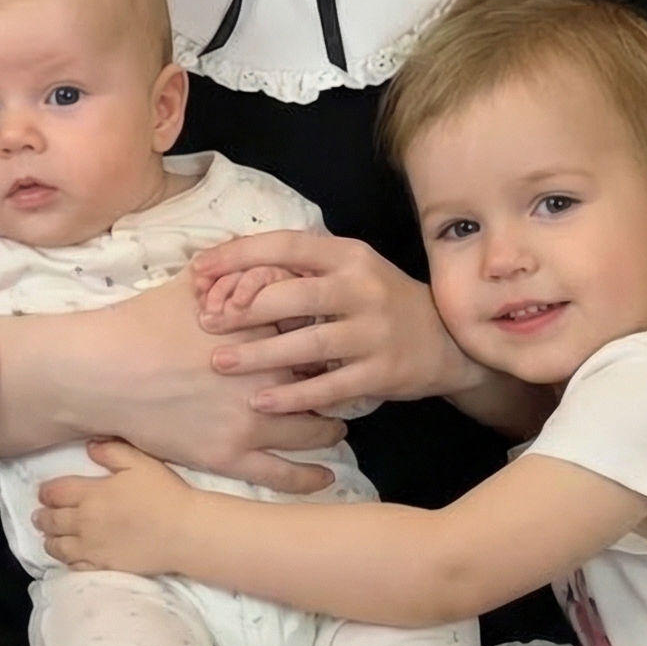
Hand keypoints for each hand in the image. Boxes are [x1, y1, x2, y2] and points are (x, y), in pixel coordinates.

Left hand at [36, 441, 189, 575]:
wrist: (182, 531)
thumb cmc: (163, 493)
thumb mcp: (139, 462)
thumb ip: (111, 452)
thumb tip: (89, 447)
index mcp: (92, 493)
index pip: (57, 492)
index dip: (46, 492)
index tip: (42, 493)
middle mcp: (85, 521)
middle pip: (53, 520)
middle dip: (43, 517)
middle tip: (38, 516)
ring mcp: (92, 547)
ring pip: (60, 546)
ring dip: (50, 540)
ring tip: (47, 538)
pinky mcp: (103, 565)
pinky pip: (76, 566)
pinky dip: (67, 561)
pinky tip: (68, 558)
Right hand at [89, 271, 344, 492]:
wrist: (104, 370)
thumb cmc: (144, 321)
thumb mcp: (193, 283)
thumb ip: (237, 272)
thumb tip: (266, 258)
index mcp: (261, 330)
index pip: (315, 333)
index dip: (329, 338)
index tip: (337, 342)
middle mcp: (265, 375)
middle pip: (322, 381)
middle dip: (336, 383)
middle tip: (345, 384)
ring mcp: (249, 420)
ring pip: (312, 429)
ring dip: (329, 427)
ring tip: (336, 424)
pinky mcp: (229, 456)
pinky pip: (284, 473)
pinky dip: (310, 476)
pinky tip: (325, 475)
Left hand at [189, 231, 480, 414]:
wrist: (446, 339)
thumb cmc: (379, 300)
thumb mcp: (349, 269)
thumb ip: (302, 268)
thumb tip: (231, 268)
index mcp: (349, 255)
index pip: (286, 244)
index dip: (239, 255)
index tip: (200, 270)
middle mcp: (362, 288)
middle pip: (294, 293)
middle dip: (243, 308)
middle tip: (206, 322)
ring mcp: (374, 332)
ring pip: (308, 343)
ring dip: (260, 355)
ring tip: (221, 362)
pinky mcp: (382, 372)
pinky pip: (329, 386)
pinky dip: (293, 395)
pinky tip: (261, 401)